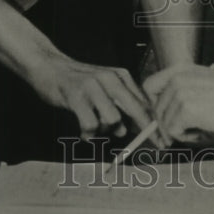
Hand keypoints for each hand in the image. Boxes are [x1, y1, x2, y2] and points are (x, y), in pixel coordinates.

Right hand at [27, 53, 153, 139]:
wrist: (48, 66)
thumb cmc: (76, 81)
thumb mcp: (102, 87)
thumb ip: (117, 105)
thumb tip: (127, 131)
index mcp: (120, 76)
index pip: (143, 102)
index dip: (156, 124)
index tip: (164, 141)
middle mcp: (110, 79)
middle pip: (136, 110)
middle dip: (149, 131)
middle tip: (158, 147)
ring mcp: (93, 87)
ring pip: (112, 120)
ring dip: (105, 132)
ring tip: (94, 129)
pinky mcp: (76, 96)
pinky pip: (90, 125)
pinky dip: (88, 135)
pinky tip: (84, 133)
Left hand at [143, 64, 213, 142]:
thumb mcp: (202, 81)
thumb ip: (181, 90)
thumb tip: (163, 113)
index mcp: (180, 69)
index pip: (149, 86)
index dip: (154, 104)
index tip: (162, 116)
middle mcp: (176, 78)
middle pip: (156, 109)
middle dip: (166, 124)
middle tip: (182, 132)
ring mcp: (180, 94)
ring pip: (165, 122)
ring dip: (180, 131)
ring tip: (199, 129)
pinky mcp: (186, 110)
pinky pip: (174, 131)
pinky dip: (186, 137)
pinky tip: (201, 132)